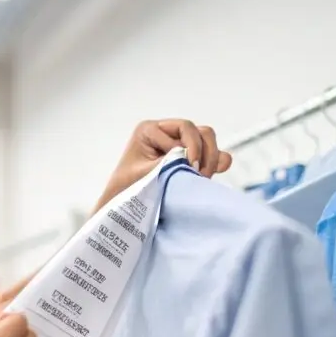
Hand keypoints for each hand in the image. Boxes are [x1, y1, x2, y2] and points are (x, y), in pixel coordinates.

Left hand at [95, 120, 233, 210]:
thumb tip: (211, 160)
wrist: (121, 208)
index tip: (191, 168)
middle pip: (199, 132)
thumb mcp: (149, 174)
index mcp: (149, 129)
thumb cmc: (128, 189)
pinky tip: (209, 177)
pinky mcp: (186, 158)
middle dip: (204, 153)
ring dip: (210, 159)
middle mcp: (164, 132)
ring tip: (202, 179)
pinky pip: (208, 154)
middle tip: (200, 175)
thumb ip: (175, 164)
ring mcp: (177, 144)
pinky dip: (215, 163)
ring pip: (207, 141)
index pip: (183, 128)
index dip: (191, 147)